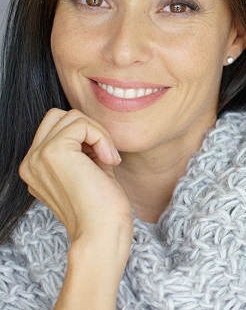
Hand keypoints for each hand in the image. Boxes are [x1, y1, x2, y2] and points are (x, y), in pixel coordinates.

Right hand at [19, 108, 132, 242]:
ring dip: (99, 134)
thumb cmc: (103, 207)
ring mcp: (38, 157)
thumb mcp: (88, 169)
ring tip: (108, 160)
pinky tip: (110, 161)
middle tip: (106, 155)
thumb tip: (90, 124)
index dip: (86, 136)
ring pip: (72, 116)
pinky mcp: (53, 152)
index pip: (57, 127)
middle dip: (90, 129)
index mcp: (35, 167)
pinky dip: (103, 137)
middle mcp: (30, 162)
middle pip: (60, 116)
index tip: (101, 160)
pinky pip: (82, 124)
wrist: (102, 234)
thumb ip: (82, 147)